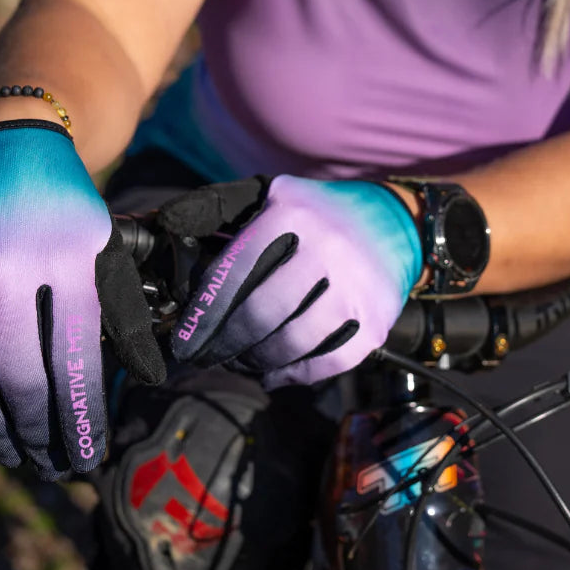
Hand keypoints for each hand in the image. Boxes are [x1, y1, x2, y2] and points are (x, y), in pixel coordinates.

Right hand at [0, 121, 164, 479]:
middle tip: (52, 464)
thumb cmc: (61, 203)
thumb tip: (144, 380)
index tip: (88, 457)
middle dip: (41, 435)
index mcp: (69, 257)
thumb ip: (118, 310)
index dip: (82, 420)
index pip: (76, 362)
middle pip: (23, 380)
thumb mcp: (102, 244)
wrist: (1, 141)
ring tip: (15, 455)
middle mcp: (11, 268)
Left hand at [157, 176, 421, 388]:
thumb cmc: (320, 212)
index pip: (234, 271)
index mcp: (292, 214)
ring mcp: (356, 287)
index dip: (203, 312)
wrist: (400, 221)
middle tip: (204, 358)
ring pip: (292, 343)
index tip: (184, 339)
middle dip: (223, 344)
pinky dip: (295, 375)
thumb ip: (220, 206)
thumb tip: (168, 225)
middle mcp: (327, 248)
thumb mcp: (273, 194)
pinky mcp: (376, 320)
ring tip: (240, 361)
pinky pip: (329, 362)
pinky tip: (274, 375)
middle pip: (260, 314)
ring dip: (256, 360)